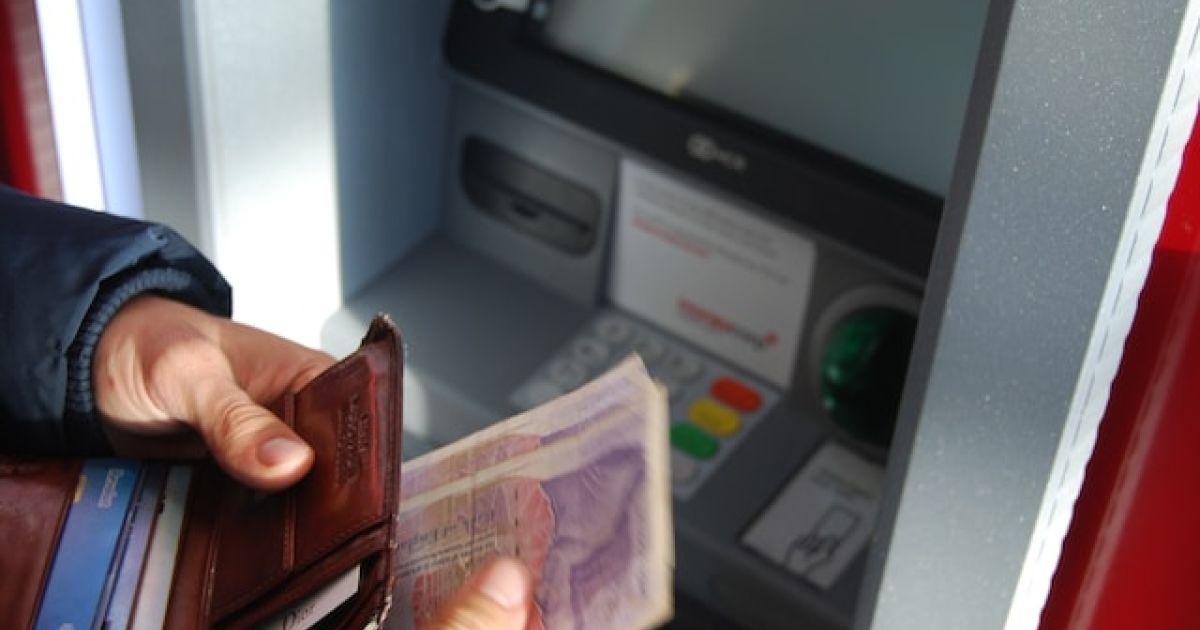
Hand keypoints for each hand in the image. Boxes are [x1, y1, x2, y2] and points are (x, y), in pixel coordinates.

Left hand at [95, 297, 535, 627]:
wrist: (95, 366)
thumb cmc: (153, 345)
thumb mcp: (190, 373)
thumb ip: (236, 417)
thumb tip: (291, 463)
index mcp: (314, 380)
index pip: (361, 423)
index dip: (366, 462)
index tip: (360, 500)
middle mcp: (303, 422)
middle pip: (337, 472)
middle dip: (330, 505)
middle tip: (321, 537)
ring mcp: (270, 457)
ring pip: (300, 501)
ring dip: (293, 526)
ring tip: (290, 552)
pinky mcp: (240, 486)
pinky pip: (258, 516)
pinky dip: (255, 535)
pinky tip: (253, 552)